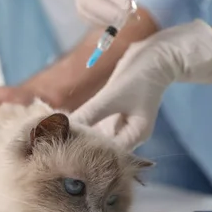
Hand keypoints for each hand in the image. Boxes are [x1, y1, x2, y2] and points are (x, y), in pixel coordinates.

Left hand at [71, 20, 211, 149]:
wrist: (153, 57)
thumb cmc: (138, 75)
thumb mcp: (112, 95)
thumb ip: (90, 113)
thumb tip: (65, 128)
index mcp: (137, 135)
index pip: (110, 154)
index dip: (88, 152)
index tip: (67, 148)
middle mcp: (129, 136)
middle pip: (103, 149)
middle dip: (82, 146)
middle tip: (58, 143)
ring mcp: (121, 127)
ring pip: (96, 139)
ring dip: (80, 137)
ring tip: (59, 136)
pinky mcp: (113, 118)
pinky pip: (94, 127)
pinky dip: (83, 126)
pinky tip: (66, 125)